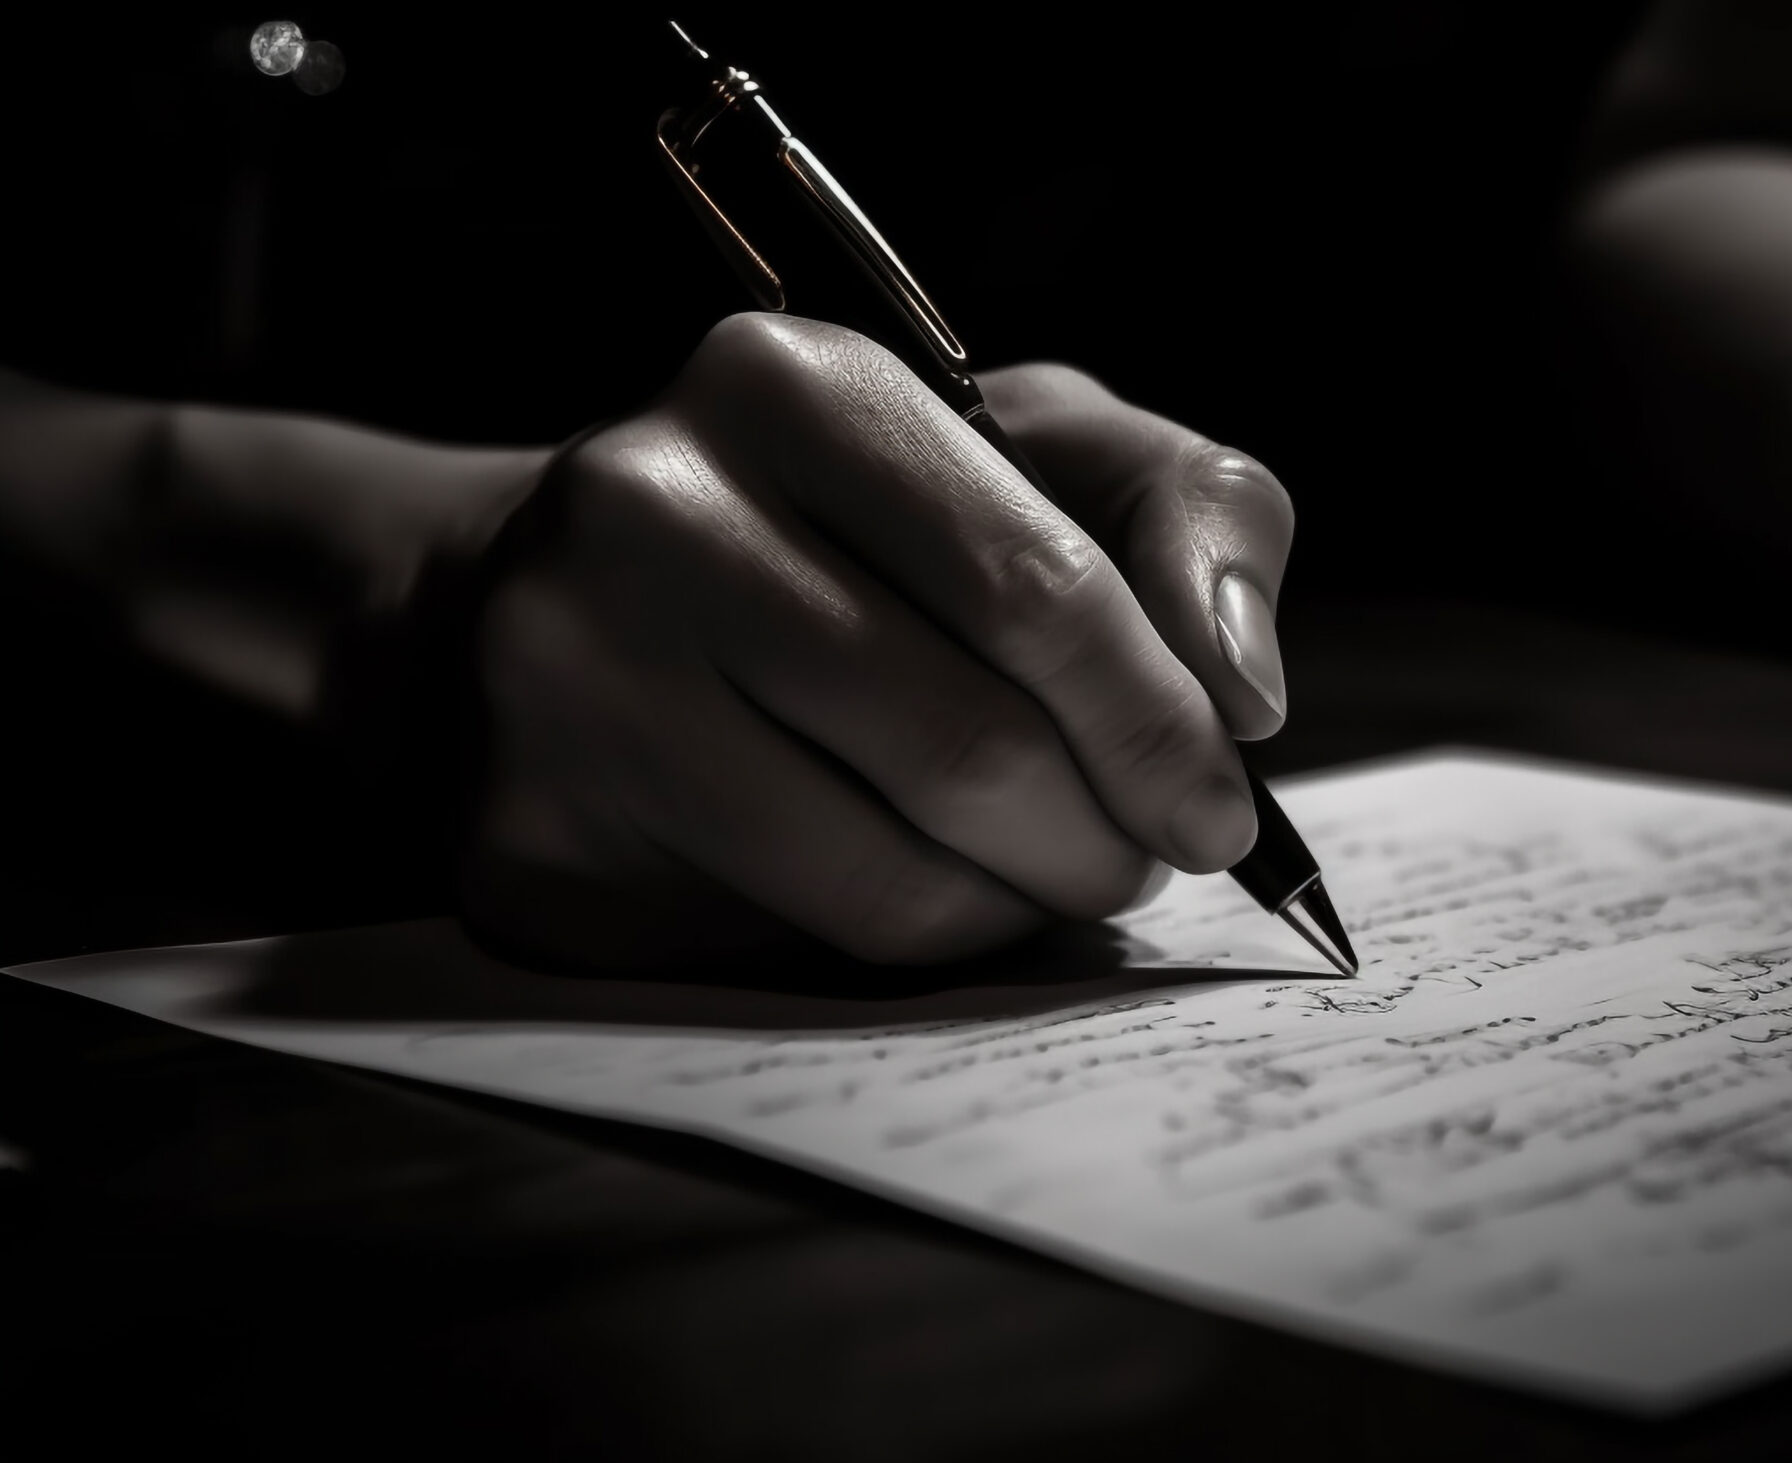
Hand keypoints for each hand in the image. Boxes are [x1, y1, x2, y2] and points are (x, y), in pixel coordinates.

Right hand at [457, 315, 1295, 971]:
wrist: (571, 598)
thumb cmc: (858, 525)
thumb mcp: (1042, 452)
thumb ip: (1191, 514)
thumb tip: (1245, 692)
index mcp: (790, 386)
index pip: (1034, 588)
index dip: (1157, 724)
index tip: (1220, 810)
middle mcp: (651, 512)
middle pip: (970, 746)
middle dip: (1103, 835)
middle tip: (1141, 855)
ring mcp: (569, 682)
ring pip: (893, 874)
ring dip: (1023, 905)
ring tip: (1049, 869)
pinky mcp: (539, 841)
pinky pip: (807, 945)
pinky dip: (920, 940)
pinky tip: (931, 884)